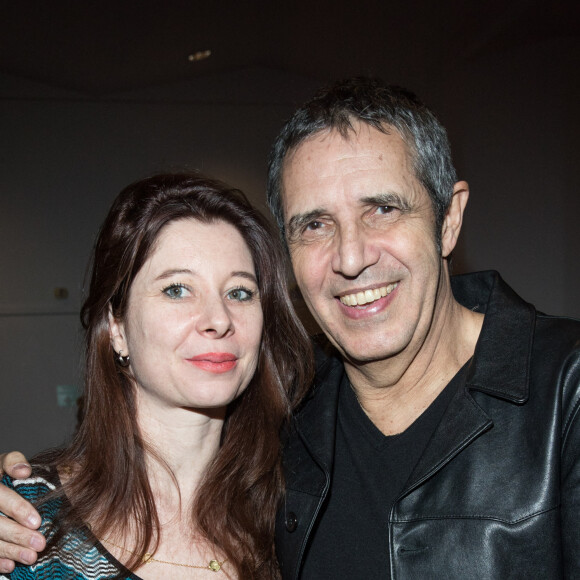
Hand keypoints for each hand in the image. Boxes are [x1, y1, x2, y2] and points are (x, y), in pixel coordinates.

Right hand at [0, 452, 45, 572]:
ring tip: (32, 557)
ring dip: (10, 551)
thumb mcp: (2, 462)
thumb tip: (25, 471)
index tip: (37, 521)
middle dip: (17, 535)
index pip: (1, 497)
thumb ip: (13, 462)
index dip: (17, 509)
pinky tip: (10, 566)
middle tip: (40, 543)